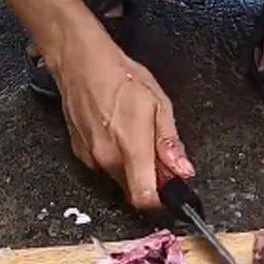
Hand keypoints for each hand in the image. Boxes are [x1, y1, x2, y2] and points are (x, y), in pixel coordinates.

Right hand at [52, 26, 193, 208]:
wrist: (81, 62)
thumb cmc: (121, 77)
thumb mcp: (159, 104)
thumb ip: (170, 143)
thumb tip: (182, 170)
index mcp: (132, 148)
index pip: (145, 198)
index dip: (161, 202)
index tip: (170, 193)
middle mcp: (109, 159)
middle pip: (135, 191)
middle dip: (150, 181)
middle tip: (157, 157)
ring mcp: (92, 159)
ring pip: (120, 180)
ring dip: (133, 169)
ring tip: (135, 137)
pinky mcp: (81, 155)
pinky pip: (105, 168)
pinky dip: (116, 160)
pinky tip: (117, 134)